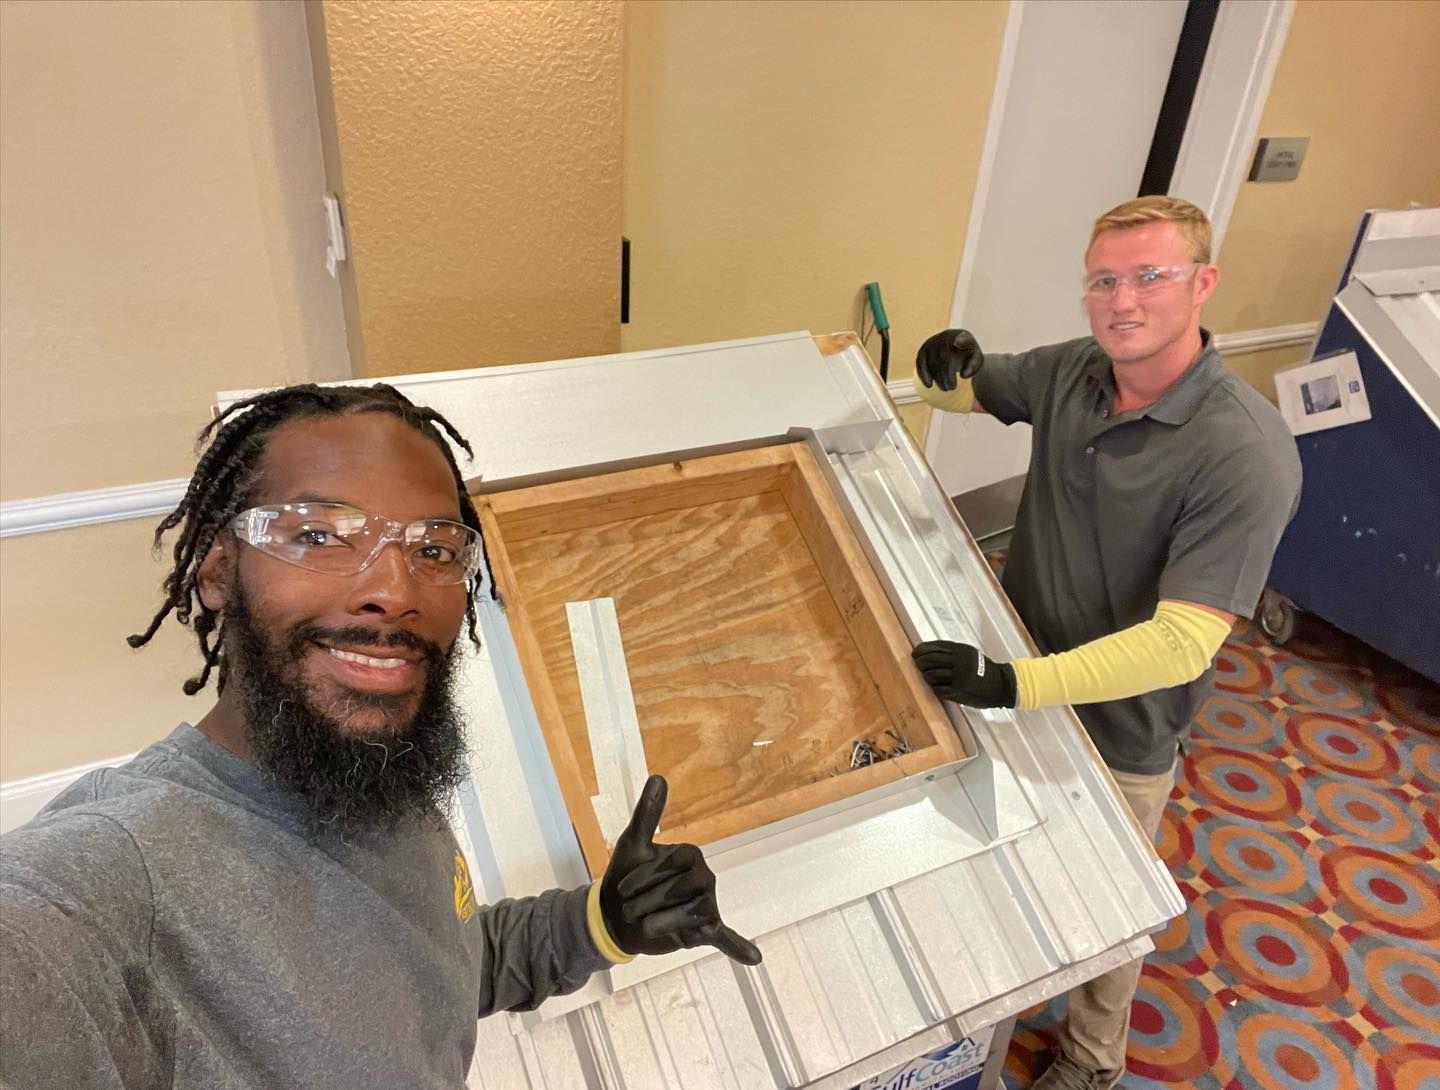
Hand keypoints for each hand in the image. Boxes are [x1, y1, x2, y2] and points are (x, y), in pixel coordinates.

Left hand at [599, 776, 761, 965]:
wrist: (614, 918)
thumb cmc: (626, 878)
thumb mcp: (633, 844)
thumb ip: (648, 814)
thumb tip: (658, 777)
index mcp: (690, 856)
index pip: (678, 864)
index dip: (648, 876)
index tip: (623, 888)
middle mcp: (704, 879)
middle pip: (685, 890)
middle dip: (650, 901)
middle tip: (629, 910)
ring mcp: (706, 906)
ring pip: (691, 915)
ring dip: (662, 922)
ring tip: (644, 925)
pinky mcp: (703, 931)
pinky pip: (725, 938)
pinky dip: (739, 947)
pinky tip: (754, 958)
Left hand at [912, 640, 1017, 707]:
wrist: (1000, 685)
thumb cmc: (983, 669)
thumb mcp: (970, 654)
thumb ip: (953, 652)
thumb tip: (930, 650)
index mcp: (961, 650)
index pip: (935, 647)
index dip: (922, 649)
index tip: (916, 652)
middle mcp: (958, 662)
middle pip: (930, 660)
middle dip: (920, 661)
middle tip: (917, 663)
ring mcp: (958, 677)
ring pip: (931, 675)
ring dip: (926, 675)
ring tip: (927, 676)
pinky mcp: (958, 692)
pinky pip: (939, 689)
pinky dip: (935, 687)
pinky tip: (936, 687)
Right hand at [915, 329, 983, 390]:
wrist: (955, 348)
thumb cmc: (967, 356)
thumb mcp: (976, 360)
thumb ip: (973, 366)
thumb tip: (963, 375)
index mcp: (963, 336)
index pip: (964, 339)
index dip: (961, 341)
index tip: (958, 343)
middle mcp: (945, 336)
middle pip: (945, 358)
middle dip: (947, 376)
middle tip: (952, 388)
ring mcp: (932, 342)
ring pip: (933, 363)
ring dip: (938, 378)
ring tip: (945, 388)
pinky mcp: (923, 350)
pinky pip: (921, 362)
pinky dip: (924, 374)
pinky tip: (929, 385)